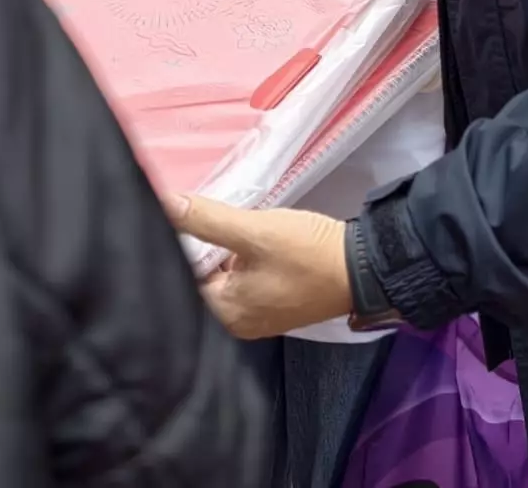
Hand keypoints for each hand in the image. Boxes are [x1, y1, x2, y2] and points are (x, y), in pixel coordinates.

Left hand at [170, 195, 353, 339]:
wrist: (363, 268)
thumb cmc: (306, 254)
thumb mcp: (254, 231)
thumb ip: (206, 219)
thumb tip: (164, 204)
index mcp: (225, 315)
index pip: (179, 283)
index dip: (172, 251)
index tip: (164, 223)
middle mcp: (235, 324)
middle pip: (198, 283)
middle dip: (192, 251)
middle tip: (183, 217)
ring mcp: (255, 316)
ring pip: (218, 280)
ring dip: (213, 254)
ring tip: (202, 223)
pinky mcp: (270, 303)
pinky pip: (238, 281)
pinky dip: (232, 261)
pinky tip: (232, 239)